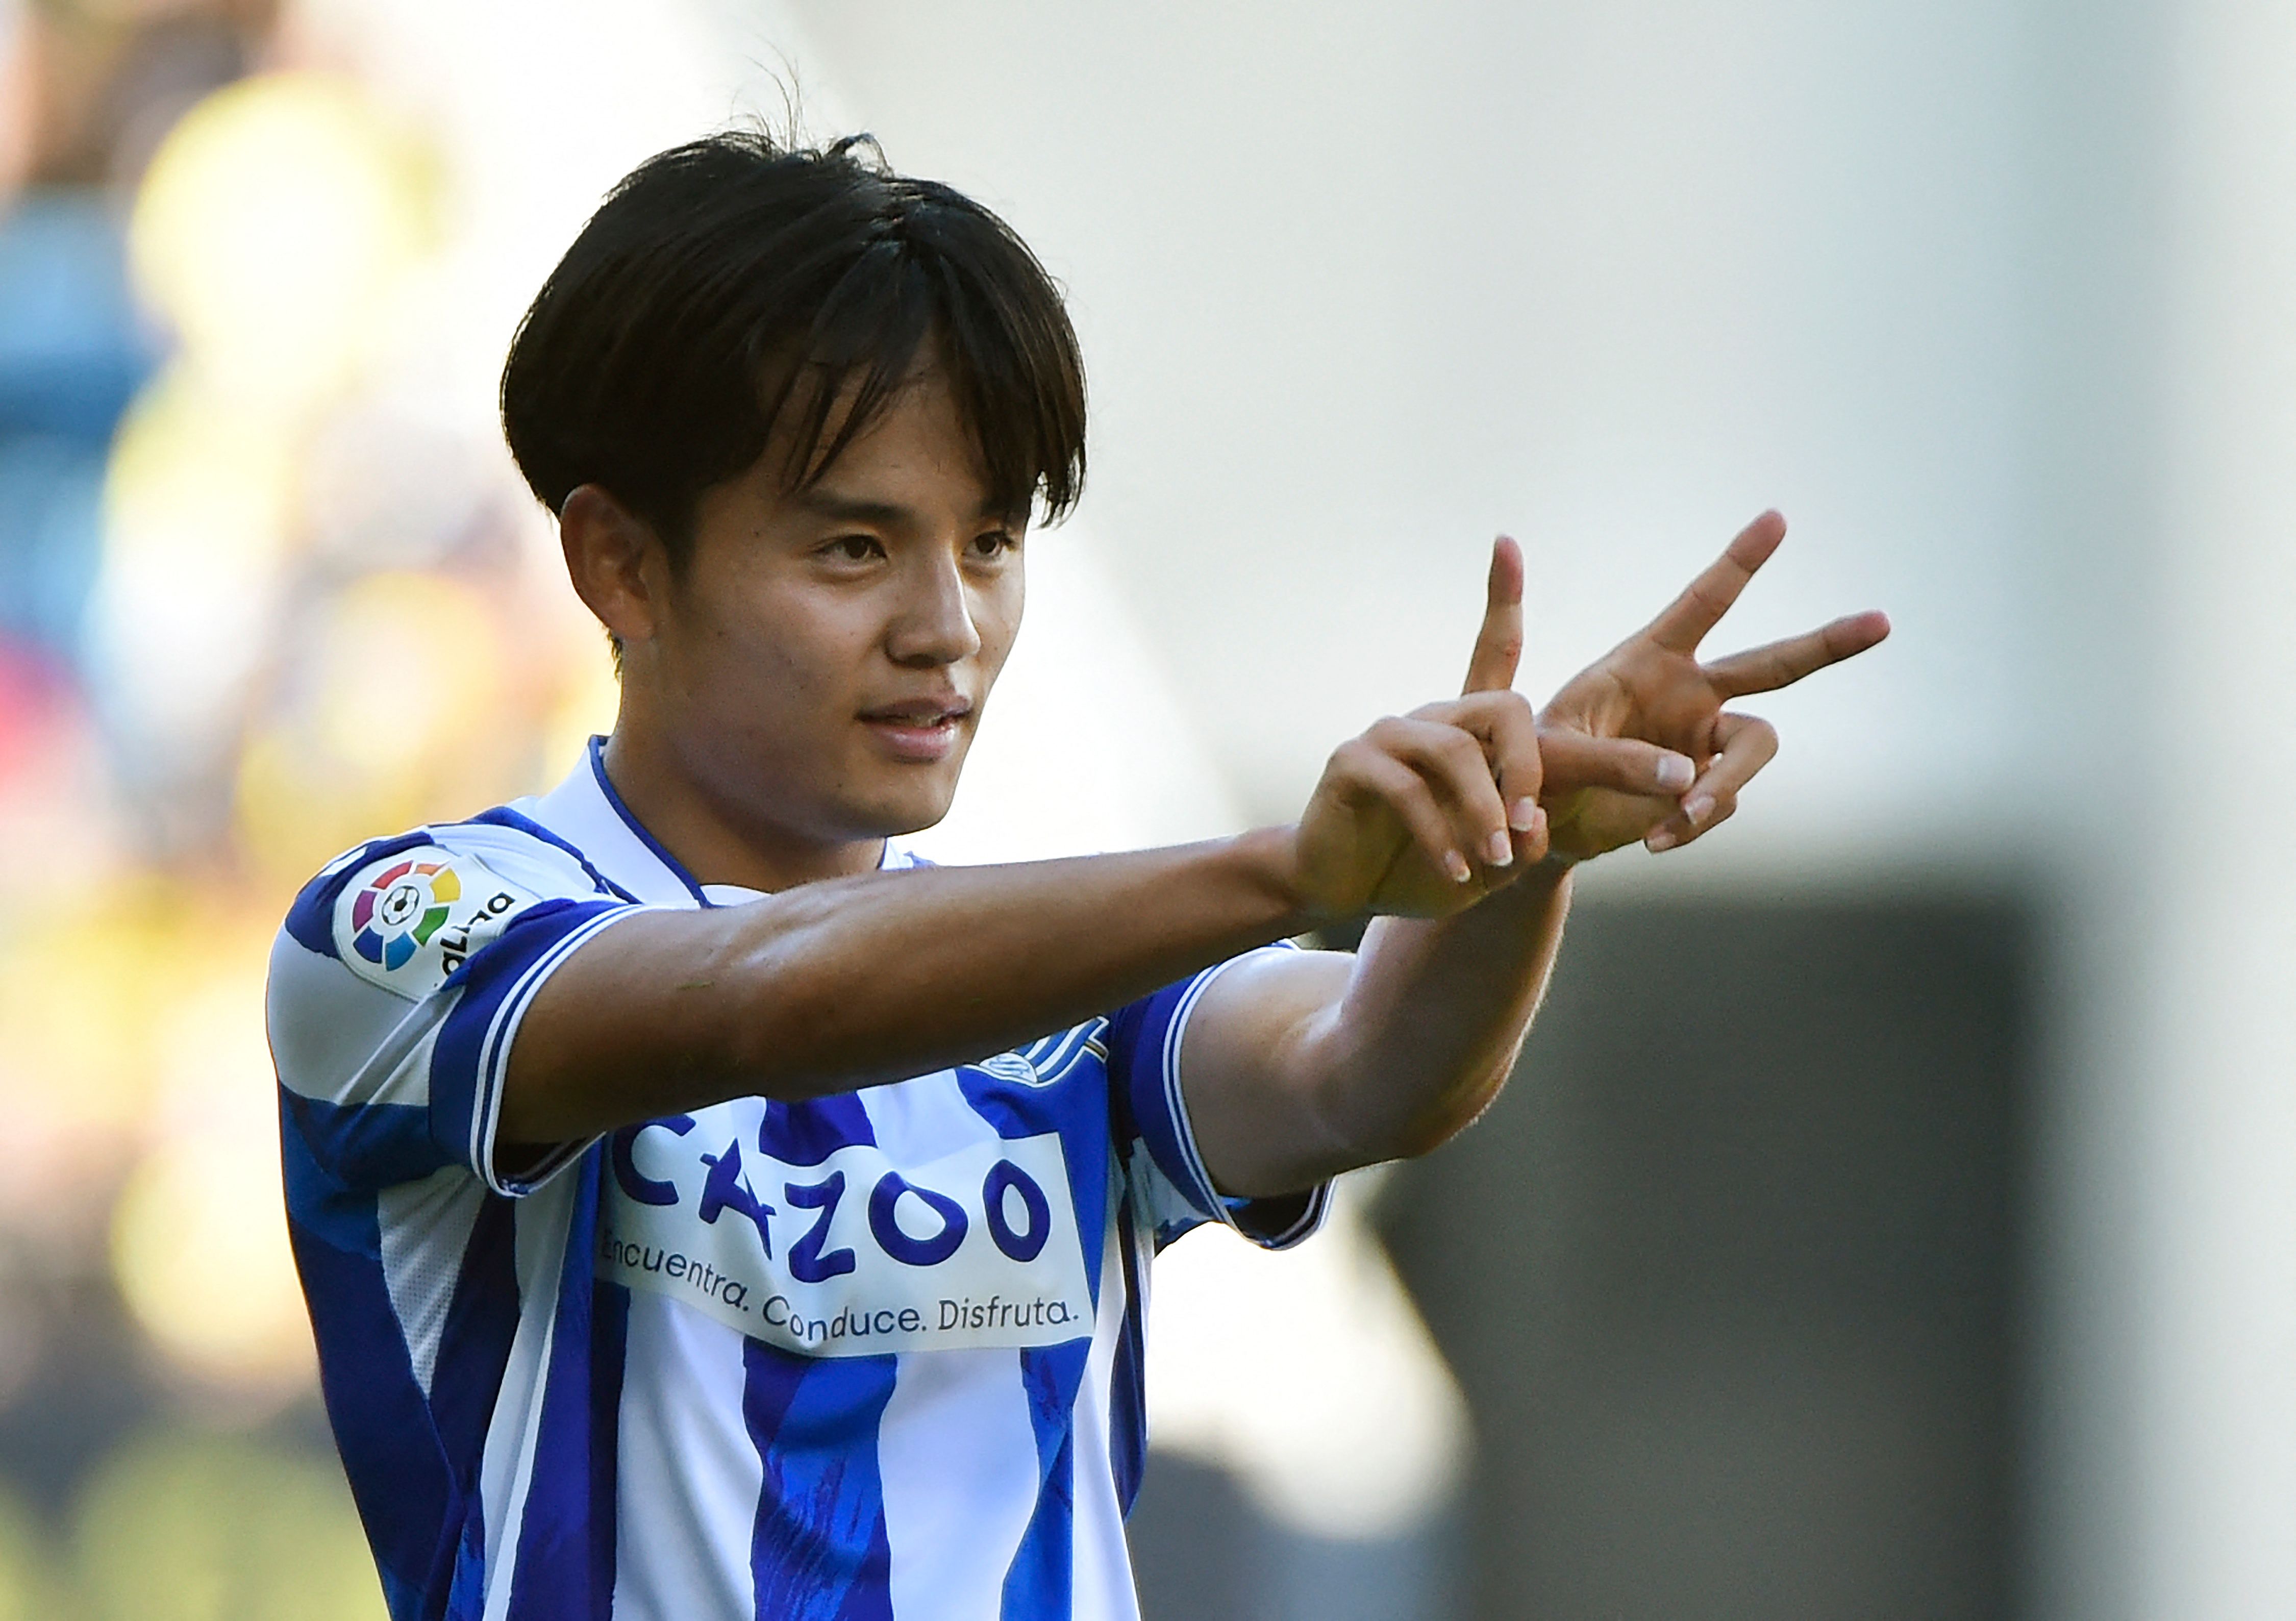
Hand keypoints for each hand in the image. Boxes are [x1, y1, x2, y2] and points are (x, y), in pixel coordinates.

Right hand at [1287, 539, 1698, 919]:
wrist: (1342, 888)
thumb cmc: (1423, 867)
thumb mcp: (1494, 861)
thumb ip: (1524, 839)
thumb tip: (1535, 825)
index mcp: (1468, 729)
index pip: (1492, 650)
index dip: (1501, 596)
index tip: (1505, 541)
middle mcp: (1432, 718)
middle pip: (1503, 708)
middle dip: (1530, 769)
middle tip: (1532, 828)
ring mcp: (1389, 735)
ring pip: (1457, 753)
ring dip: (1484, 812)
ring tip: (1494, 861)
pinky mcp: (1353, 762)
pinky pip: (1408, 791)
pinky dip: (1438, 835)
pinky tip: (1451, 870)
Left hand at [1538, 510, 1890, 861]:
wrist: (1540, 824)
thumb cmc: (1535, 770)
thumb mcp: (1556, 755)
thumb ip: (1614, 759)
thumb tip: (1686, 779)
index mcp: (1647, 660)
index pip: (1702, 604)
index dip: (1738, 563)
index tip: (1776, 519)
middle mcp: (1688, 693)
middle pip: (1773, 664)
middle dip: (1827, 644)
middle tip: (1882, 622)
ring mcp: (1702, 740)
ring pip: (1757, 747)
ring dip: (1728, 783)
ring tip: (1683, 814)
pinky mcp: (1704, 786)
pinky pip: (1724, 801)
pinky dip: (1696, 822)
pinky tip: (1656, 841)